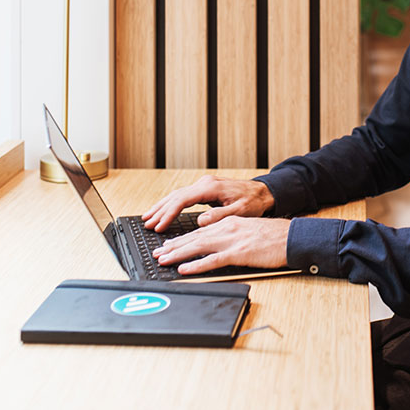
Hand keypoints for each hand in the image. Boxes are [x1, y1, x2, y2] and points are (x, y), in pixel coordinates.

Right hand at [141, 175, 275, 231]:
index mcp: (210, 188)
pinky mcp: (205, 188)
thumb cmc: (254, 202)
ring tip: (148, 218)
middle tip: (146, 224)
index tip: (159, 227)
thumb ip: (220, 216)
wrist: (263, 192)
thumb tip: (200, 222)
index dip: (168, 214)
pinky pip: (183, 196)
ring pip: (177, 194)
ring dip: (162, 206)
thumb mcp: (240, 212)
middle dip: (160, 210)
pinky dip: (171, 204)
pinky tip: (164, 211)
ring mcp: (204, 184)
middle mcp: (204, 183)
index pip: (182, 200)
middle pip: (175, 196)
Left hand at [153, 216, 291, 274]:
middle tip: (157, 253)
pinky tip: (184, 269)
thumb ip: (230, 235)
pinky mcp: (239, 253)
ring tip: (163, 260)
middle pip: (194, 237)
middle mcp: (227, 228)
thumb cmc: (274, 237)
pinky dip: (196, 265)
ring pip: (198, 246)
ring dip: (178, 254)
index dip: (181, 239)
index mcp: (229, 222)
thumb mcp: (248, 230)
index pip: (199, 231)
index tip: (167, 245)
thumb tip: (216, 245)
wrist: (292, 237)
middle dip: (173, 246)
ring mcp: (232, 240)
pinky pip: (213, 260)